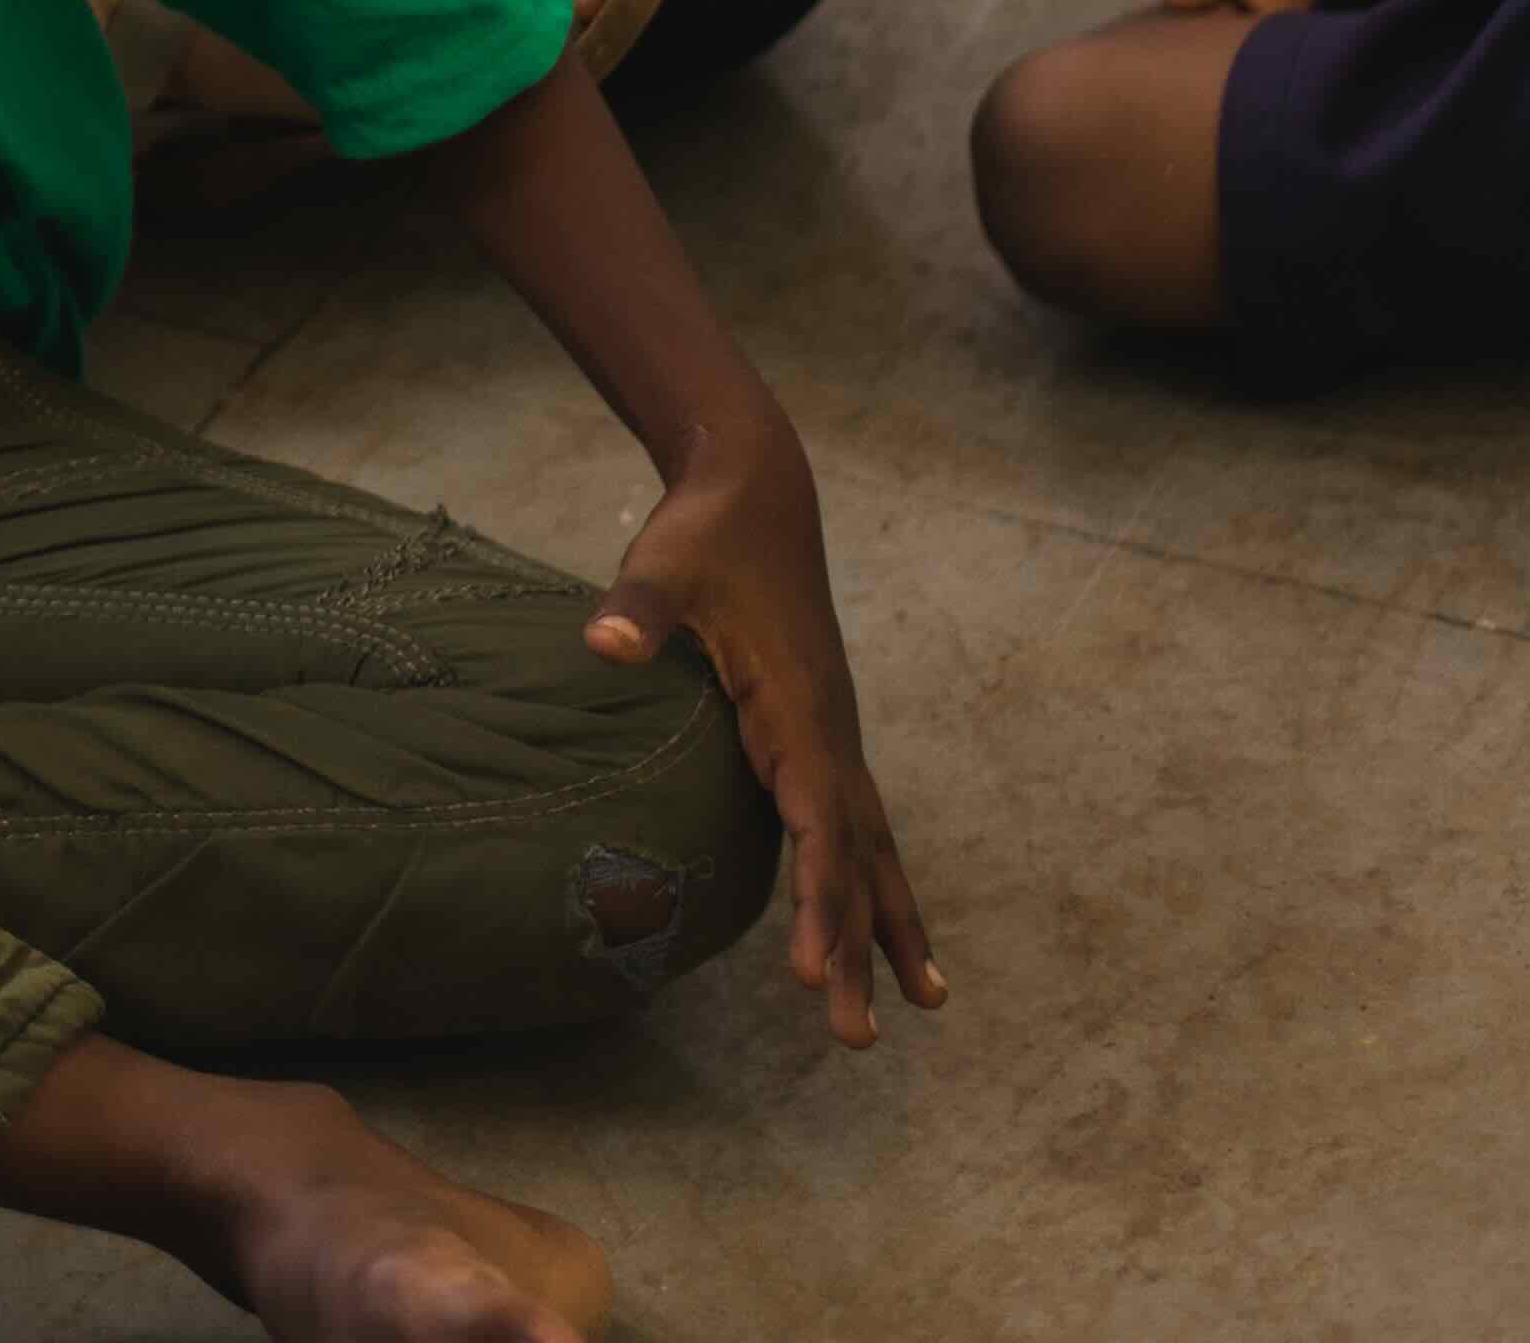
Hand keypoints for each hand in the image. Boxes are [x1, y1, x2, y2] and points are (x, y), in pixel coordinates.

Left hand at [589, 446, 941, 1048]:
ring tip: (924, 1005)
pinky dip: (874, 881)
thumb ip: (639, 605)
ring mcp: (832, 737)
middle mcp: (829, 735)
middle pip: (852, 861)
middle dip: (855, 949)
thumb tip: (604, 643)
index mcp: (797, 711)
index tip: (808, 971)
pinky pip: (855, 825)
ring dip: (887, 928)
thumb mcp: (665, 562)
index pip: (816, 826)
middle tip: (855, 1039)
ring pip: (870, 851)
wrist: (754, 490)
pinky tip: (884, 925)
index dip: (815, 902)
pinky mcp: (819, 733)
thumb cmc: (706, 532)